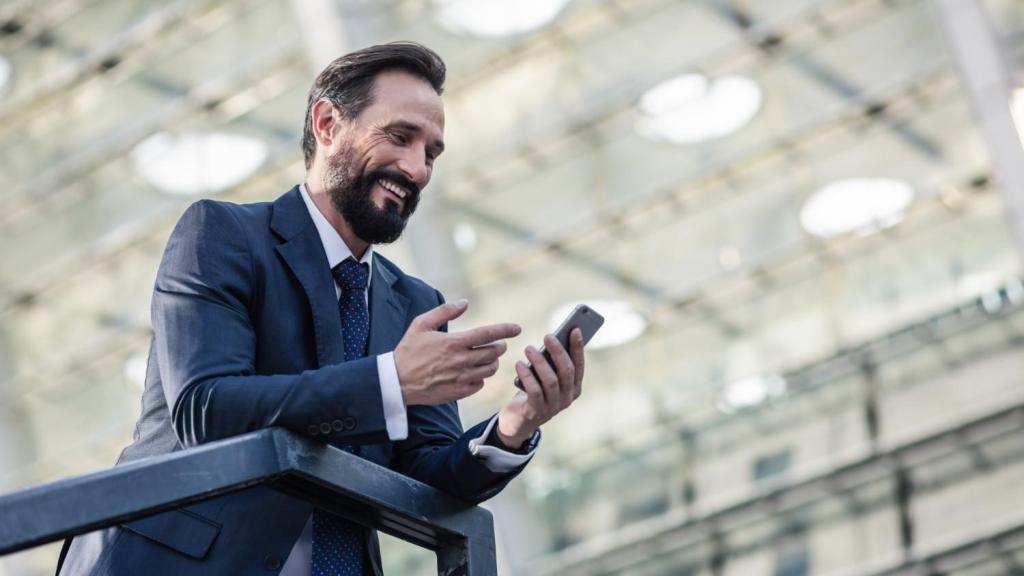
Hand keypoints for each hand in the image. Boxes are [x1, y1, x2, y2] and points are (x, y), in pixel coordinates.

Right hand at [395, 299, 520, 405]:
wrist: (396, 382)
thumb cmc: (408, 351)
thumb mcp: (421, 324)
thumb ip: (445, 311)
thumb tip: (465, 302)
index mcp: (454, 342)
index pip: (487, 334)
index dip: (505, 330)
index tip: (517, 328)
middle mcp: (460, 361)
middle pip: (493, 352)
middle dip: (499, 346)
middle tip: (497, 344)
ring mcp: (461, 378)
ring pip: (489, 369)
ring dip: (492, 361)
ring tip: (488, 357)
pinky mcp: (458, 392)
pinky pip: (480, 384)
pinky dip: (481, 377)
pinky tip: (474, 373)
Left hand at [496, 328, 585, 447]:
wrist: (519, 421)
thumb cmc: (534, 391)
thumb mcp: (546, 377)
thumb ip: (552, 364)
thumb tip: (553, 340)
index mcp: (574, 388)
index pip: (579, 365)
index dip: (578, 347)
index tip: (575, 329)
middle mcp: (567, 398)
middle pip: (566, 372)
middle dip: (558, 352)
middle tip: (547, 336)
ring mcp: (553, 406)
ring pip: (551, 381)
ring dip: (540, 362)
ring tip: (529, 348)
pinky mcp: (536, 411)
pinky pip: (534, 391)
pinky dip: (527, 375)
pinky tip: (519, 364)